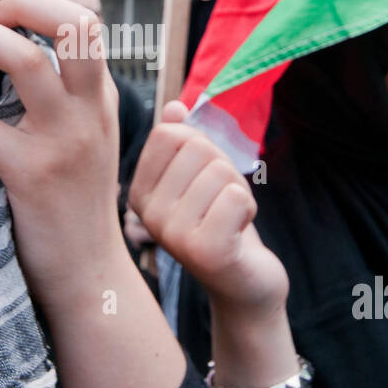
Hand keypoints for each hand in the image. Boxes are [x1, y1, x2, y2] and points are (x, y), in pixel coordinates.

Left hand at [0, 0, 124, 315]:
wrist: (89, 274)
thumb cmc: (75, 205)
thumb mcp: (85, 139)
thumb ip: (62, 96)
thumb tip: (8, 47)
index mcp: (100, 97)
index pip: (84, 19)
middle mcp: (89, 109)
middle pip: (70, 22)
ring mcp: (63, 140)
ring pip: (26, 59)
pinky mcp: (30, 174)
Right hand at [129, 100, 287, 315]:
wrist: (243, 280)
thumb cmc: (220, 222)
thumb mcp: (199, 177)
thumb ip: (184, 142)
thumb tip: (175, 107)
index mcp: (139, 194)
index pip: (171, 134)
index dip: (201, 147)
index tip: (203, 181)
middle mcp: (148, 215)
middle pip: (198, 149)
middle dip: (224, 170)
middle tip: (220, 204)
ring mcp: (173, 235)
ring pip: (220, 171)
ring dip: (238, 192)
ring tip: (228, 220)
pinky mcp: (205, 251)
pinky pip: (236, 196)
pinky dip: (248, 208)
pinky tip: (237, 233)